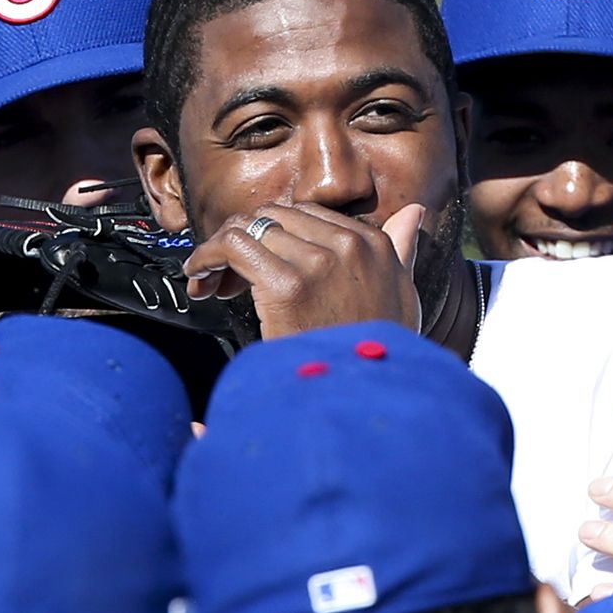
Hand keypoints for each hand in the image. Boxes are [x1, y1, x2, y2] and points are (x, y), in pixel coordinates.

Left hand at [183, 202, 428, 337]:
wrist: (364, 401)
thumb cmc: (378, 356)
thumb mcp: (402, 298)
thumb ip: (402, 251)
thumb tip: (413, 211)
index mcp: (374, 243)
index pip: (306, 214)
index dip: (275, 236)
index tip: (258, 265)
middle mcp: (350, 244)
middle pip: (274, 216)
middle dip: (245, 240)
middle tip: (227, 278)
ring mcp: (320, 262)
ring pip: (250, 227)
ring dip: (221, 251)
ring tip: (211, 284)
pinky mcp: (289, 284)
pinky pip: (234, 246)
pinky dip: (207, 256)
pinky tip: (199, 280)